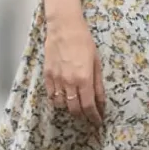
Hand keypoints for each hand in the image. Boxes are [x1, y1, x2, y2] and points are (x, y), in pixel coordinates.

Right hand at [44, 11, 104, 125]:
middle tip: (89, 117)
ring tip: (76, 107)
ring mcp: (56, 80)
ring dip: (70, 109)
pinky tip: (64, 99)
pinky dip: (57, 101)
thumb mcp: (97, 63)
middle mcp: (69, 82)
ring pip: (61, 105)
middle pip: (74, 109)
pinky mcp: (47, 75)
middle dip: (83, 116)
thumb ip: (98, 85)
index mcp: (84, 79)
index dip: (94, 117)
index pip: (89, 106)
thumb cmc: (84, 42)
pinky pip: (51, 95)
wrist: (64, 28)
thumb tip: (101, 102)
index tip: (98, 122)